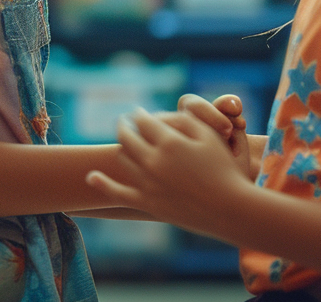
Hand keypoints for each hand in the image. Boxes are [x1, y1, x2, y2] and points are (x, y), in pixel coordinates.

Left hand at [86, 108, 253, 237]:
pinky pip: (116, 192)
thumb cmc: (224, 169)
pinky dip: (101, 183)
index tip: (139, 112)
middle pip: (127, 136)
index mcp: (169, 141)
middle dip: (124, 126)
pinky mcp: (146, 203)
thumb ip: (184, 119)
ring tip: (125, 143)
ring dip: (122, 147)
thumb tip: (159, 114)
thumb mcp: (210, 135)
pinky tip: (91, 176)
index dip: (140, 114)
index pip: (144, 120)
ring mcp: (147, 184)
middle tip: (125, 122)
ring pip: (122, 159)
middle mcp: (153, 161)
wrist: (229, 209)